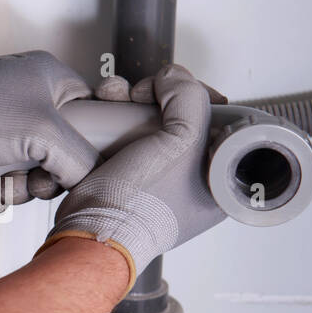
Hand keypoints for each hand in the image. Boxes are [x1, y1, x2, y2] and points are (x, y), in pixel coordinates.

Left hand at [0, 50, 99, 186]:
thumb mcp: (45, 134)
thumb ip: (81, 157)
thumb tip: (90, 177)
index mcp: (50, 76)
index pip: (92, 110)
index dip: (90, 140)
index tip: (81, 159)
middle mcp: (30, 95)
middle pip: (66, 147)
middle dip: (50, 172)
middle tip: (36, 177)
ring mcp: (8, 121)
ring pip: (39, 167)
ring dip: (25, 185)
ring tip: (5, 182)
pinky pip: (13, 174)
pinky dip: (4, 187)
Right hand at [41, 64, 226, 288]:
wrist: (89, 233)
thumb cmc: (140, 206)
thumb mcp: (182, 140)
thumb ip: (189, 98)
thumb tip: (171, 79)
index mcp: (219, 182)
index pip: (222, 121)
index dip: (199, 96)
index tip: (179, 92)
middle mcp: (190, 180)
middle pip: (181, 116)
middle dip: (156, 94)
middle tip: (141, 94)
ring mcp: (154, 177)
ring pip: (147, 119)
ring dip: (128, 99)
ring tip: (113, 95)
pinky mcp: (122, 173)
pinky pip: (122, 132)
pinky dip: (111, 114)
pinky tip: (101, 105)